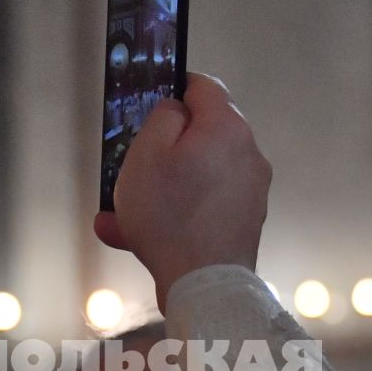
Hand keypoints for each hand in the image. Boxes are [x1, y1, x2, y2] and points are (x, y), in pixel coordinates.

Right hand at [94, 73, 270, 310]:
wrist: (204, 284)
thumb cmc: (169, 216)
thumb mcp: (147, 155)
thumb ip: (162, 118)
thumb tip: (177, 110)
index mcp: (226, 127)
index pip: (204, 86)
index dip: (174, 88)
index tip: (150, 104)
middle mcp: (248, 152)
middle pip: (203, 134)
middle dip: (164, 148)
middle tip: (131, 166)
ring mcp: (252, 189)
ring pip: (199, 175)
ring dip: (164, 187)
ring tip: (119, 216)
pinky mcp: (247, 220)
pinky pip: (205, 205)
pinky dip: (178, 212)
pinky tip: (137, 237)